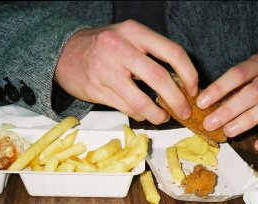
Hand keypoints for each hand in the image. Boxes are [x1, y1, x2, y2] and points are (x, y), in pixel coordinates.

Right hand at [54, 20, 197, 123]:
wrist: (64, 53)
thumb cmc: (104, 47)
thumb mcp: (128, 38)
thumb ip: (152, 53)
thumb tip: (181, 81)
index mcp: (134, 32)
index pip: (172, 52)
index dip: (189, 74)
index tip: (193, 90)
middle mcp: (120, 48)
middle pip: (159, 78)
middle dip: (177, 100)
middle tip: (184, 111)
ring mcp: (106, 70)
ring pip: (141, 101)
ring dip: (158, 114)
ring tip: (163, 117)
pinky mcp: (97, 90)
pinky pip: (127, 108)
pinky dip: (140, 115)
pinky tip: (143, 114)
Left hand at [197, 52, 257, 150]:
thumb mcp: (244, 81)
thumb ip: (227, 91)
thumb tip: (201, 107)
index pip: (239, 72)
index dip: (219, 88)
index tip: (201, 103)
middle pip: (255, 91)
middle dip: (230, 108)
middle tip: (211, 123)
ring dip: (248, 120)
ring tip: (229, 132)